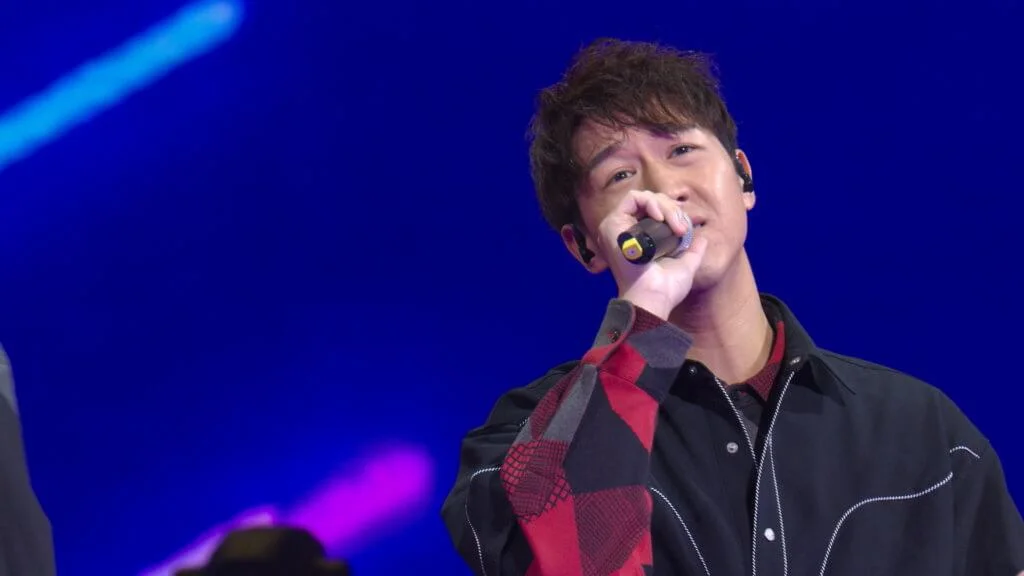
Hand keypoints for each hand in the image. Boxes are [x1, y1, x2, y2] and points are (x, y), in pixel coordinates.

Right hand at [595, 189, 707, 319]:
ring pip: (644, 198)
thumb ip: (693, 252)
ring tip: (675, 225)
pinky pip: (632, 199)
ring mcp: (619, 228)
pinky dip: (649, 202)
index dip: (672, 213)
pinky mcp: (613, 225)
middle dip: (672, 209)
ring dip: (664, 206)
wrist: (654, 296)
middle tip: (682, 228)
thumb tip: (702, 239)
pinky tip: (660, 217)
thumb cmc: (666, 289)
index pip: (656, 213)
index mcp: (641, 241)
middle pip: (651, 203)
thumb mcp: (685, 266)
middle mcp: (628, 232)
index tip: (684, 228)